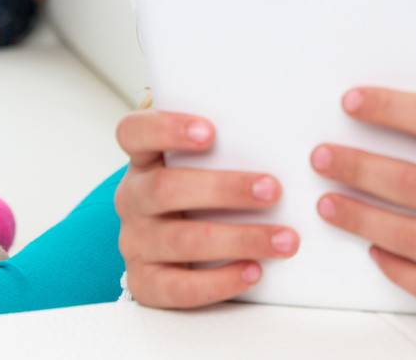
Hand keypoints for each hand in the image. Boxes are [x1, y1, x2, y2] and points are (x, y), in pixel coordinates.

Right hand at [114, 111, 299, 308]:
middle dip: (224, 189)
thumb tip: (279, 127)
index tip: (210, 132)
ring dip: (238, 239)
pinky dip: (219, 281)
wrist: (178, 250)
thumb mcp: (204, 163)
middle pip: (165, 189)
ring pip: (180, 240)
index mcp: (144, 159)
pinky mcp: (146, 282)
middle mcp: (132, 199)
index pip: (134, 132)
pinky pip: (178, 288)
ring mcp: (135, 242)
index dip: (166, 129)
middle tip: (273, 190)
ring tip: (283, 239)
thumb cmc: (202, 193)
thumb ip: (228, 144)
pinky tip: (254, 272)